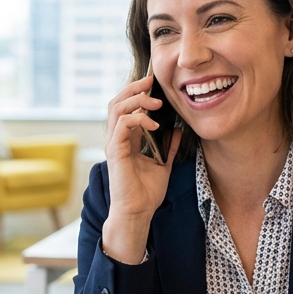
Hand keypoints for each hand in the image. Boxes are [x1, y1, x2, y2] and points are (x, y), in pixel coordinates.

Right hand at [101, 73, 182, 263]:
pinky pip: (122, 125)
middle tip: (151, 81)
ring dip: (136, 100)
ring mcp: (114, 144)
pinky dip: (138, 118)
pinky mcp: (115, 151)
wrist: (138, 212)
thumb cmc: (146, 193)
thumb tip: (178, 130)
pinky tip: (153, 124)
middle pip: (116, 102)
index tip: (153, 84)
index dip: (137, 92)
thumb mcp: (163, 164)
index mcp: (126, 139)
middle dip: (133, 88)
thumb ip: (169, 146)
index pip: (125, 107)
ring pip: (116, 108)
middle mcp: (116, 138)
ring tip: (155, 102)